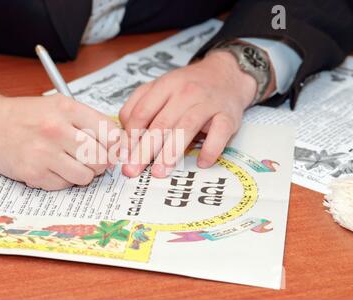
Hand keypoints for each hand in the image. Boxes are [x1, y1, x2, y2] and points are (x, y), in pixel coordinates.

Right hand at [0, 84, 118, 189]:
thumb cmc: (26, 116)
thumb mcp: (59, 106)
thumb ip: (89, 121)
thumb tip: (119, 144)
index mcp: (66, 109)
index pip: (109, 133)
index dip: (116, 145)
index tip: (113, 149)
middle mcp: (55, 130)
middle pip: (101, 159)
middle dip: (101, 163)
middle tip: (93, 159)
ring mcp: (43, 153)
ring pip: (85, 176)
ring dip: (83, 173)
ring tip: (71, 162)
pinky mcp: (33, 173)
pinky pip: (64, 185)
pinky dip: (62, 179)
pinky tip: (52, 166)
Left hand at [119, 51, 264, 177]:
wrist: (227, 74)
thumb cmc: (189, 87)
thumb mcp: (160, 87)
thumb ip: (139, 106)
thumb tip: (126, 136)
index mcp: (165, 85)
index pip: (142, 112)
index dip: (131, 136)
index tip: (124, 155)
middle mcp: (185, 92)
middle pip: (161, 124)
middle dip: (145, 149)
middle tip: (134, 170)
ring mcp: (208, 103)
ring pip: (186, 128)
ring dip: (171, 152)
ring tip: (160, 172)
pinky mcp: (228, 115)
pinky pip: (219, 133)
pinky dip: (211, 149)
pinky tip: (201, 163)